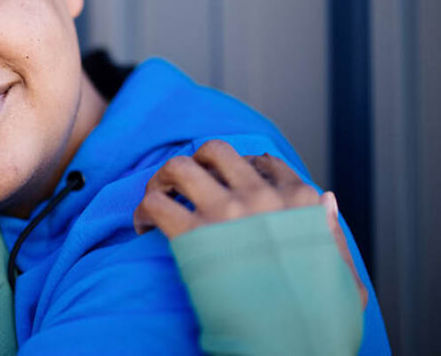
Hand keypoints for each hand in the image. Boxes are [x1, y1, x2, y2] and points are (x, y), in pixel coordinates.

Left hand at [133, 139, 367, 307]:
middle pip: (215, 150)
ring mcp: (227, 212)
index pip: (262, 161)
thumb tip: (325, 198)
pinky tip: (145, 226)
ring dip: (164, 178)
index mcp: (299, 201)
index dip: (237, 169)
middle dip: (196, 161)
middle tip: (185, 183)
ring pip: (180, 165)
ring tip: (159, 196)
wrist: (293, 345)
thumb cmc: (319, 317)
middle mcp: (261, 197)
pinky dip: (144, 210)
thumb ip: (332, 233)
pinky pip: (157, 203)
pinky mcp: (195, 235)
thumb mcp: (341, 272)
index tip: (224, 185)